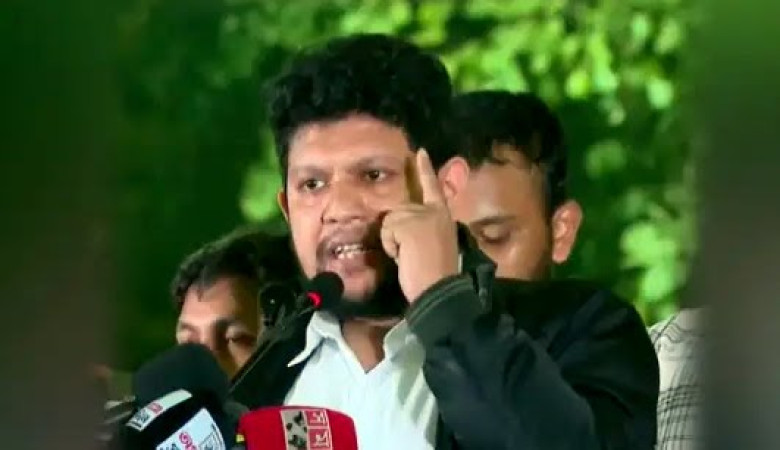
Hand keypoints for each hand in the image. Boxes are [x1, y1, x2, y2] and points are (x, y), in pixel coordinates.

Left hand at [380, 149, 458, 301]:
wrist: (439, 289)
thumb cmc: (436, 275)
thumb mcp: (434, 245)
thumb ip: (424, 229)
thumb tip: (402, 226)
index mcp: (444, 217)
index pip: (434, 188)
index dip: (425, 170)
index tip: (420, 152)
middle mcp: (435, 211)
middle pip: (399, 211)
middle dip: (396, 233)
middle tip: (410, 255)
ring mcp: (422, 215)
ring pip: (390, 221)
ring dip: (392, 241)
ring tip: (409, 257)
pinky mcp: (409, 223)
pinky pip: (387, 230)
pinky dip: (390, 246)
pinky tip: (404, 257)